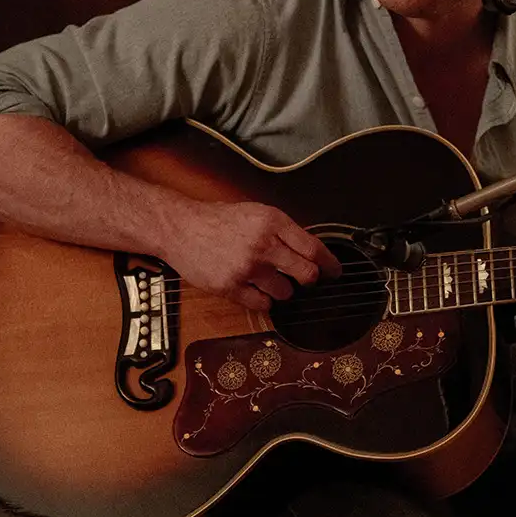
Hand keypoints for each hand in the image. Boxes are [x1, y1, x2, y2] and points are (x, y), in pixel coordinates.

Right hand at [160, 200, 341, 310]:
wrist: (180, 227)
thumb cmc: (219, 220)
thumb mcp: (258, 213)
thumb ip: (284, 230)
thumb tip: (313, 250)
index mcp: (273, 222)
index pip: (314, 249)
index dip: (329, 264)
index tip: (334, 271)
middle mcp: (262, 245)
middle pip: (306, 274)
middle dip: (311, 280)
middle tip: (308, 280)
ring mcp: (246, 268)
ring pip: (285, 292)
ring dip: (284, 290)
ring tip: (271, 280)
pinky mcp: (229, 287)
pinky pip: (262, 304)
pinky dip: (264, 300)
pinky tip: (257, 290)